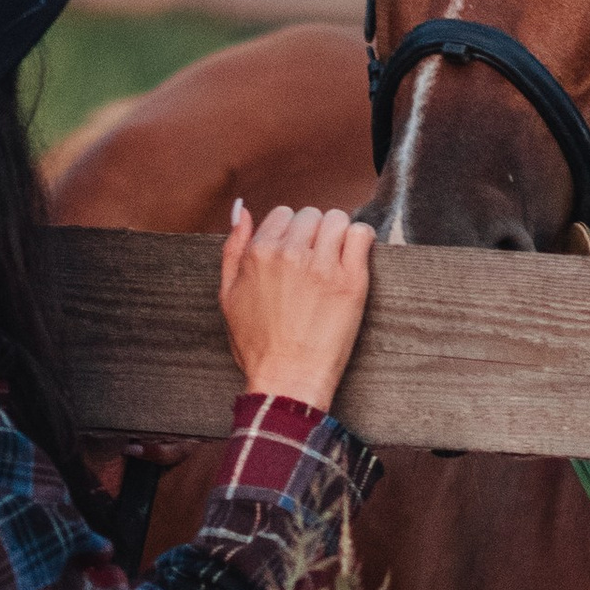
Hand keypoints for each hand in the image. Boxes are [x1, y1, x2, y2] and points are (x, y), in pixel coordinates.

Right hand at [217, 200, 374, 415]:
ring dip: (338, 235)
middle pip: (311, 215)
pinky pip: (362, 235)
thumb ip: (233, 249)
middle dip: (314, 234)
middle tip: (316, 263)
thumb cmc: (258, 345)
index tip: (297, 255)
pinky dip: (361, 241)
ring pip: (338, 219)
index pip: (284, 214)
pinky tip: (355, 258)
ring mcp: (322, 266)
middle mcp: (289, 254)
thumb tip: (242, 210)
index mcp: (258, 254)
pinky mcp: (351, 281)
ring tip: (336, 261)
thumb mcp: (228, 296)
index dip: (291, 233)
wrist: (287, 379)